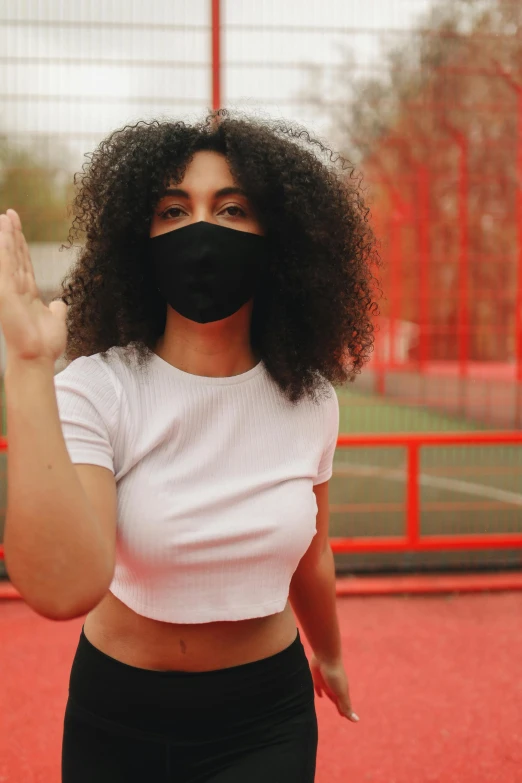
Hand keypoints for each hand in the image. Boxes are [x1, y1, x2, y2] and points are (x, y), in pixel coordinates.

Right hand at [0, 209, 66, 363]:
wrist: (38, 357)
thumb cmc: (45, 344)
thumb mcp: (56, 321)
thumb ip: (57, 310)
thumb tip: (61, 304)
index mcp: (28, 293)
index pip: (24, 262)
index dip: (21, 244)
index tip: (18, 227)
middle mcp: (17, 288)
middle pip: (15, 255)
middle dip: (12, 234)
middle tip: (9, 213)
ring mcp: (9, 290)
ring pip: (9, 257)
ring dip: (6, 237)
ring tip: (4, 217)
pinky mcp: (5, 293)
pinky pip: (5, 266)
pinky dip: (4, 250)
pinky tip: (3, 233)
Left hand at [310, 653, 358, 722]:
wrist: (326, 656)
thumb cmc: (335, 674)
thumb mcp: (341, 692)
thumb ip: (346, 705)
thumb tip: (356, 720)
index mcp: (341, 692)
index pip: (344, 705)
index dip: (346, 712)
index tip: (348, 718)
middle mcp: (334, 688)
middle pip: (337, 700)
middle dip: (339, 706)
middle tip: (342, 714)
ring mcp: (326, 682)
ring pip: (328, 693)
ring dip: (330, 698)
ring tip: (332, 704)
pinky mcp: (317, 677)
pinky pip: (318, 687)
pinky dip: (319, 692)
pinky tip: (319, 695)